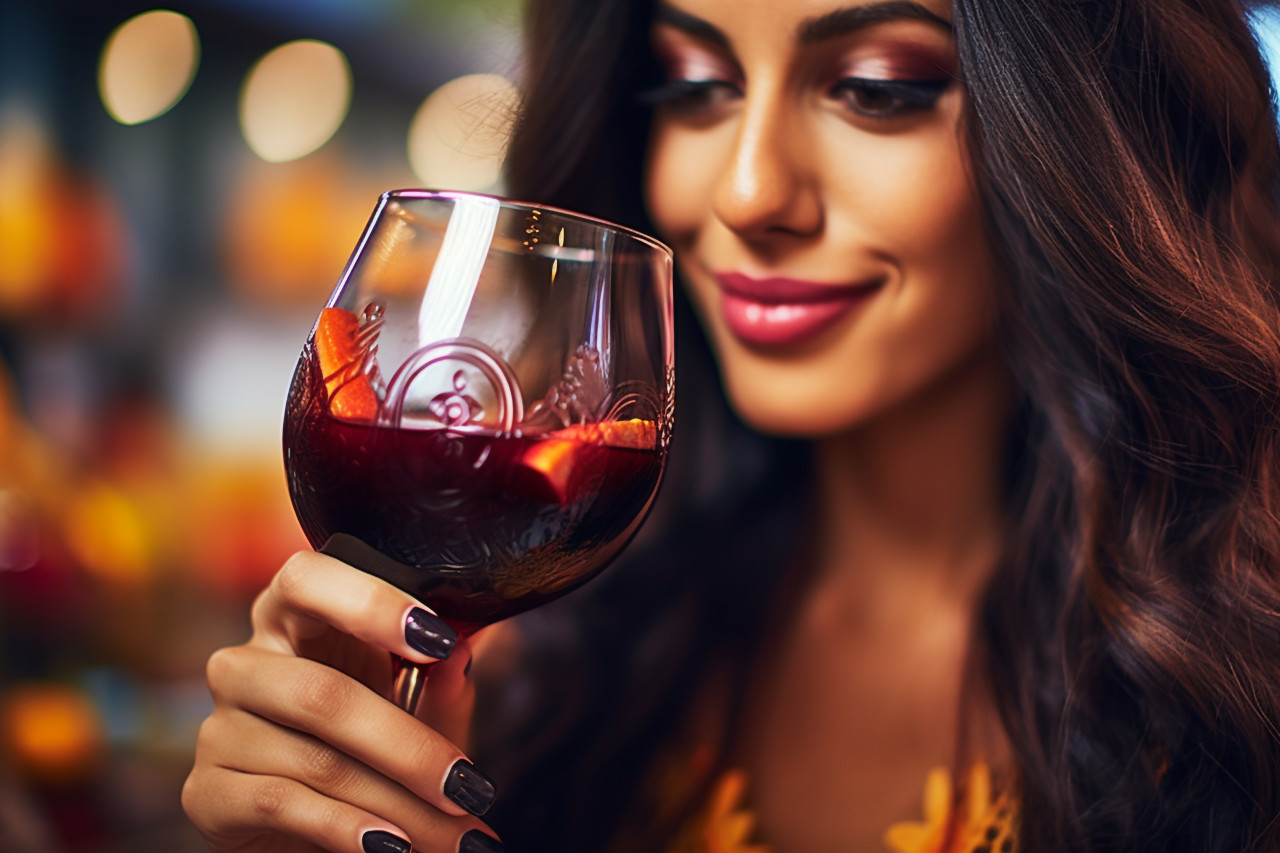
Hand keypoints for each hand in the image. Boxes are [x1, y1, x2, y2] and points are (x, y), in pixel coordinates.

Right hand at [181, 551, 503, 852]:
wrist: (323, 832)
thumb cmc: (375, 751)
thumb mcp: (421, 715)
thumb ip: (439, 686)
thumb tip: (458, 657)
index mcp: (296, 618)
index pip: (309, 579)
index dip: (371, 602)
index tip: (440, 640)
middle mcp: (247, 663)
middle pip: (322, 693)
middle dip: (409, 748)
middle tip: (469, 787)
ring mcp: (219, 726)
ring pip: (314, 760)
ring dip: (396, 806)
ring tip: (455, 839)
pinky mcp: (205, 790)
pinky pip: (281, 804)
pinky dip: (346, 829)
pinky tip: (390, 846)